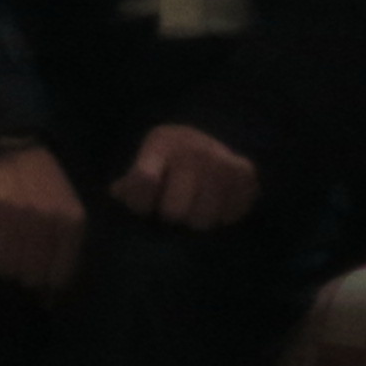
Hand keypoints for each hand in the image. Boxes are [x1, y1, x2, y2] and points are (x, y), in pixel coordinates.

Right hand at [0, 142, 85, 296]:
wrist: (13, 146)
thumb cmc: (44, 186)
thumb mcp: (68, 214)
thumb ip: (64, 253)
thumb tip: (50, 302)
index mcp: (71, 222)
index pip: (57, 278)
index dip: (45, 282)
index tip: (37, 275)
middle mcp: (44, 218)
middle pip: (27, 275)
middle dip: (21, 272)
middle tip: (17, 256)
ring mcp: (12, 212)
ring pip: (2, 265)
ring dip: (0, 259)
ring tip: (2, 239)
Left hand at [109, 121, 259, 231]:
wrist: (209, 143)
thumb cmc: (167, 165)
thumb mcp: (144, 166)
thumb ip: (128, 188)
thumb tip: (119, 196)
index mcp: (161, 143)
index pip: (144, 182)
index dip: (141, 204)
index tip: (144, 207)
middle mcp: (193, 148)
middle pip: (174, 212)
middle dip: (170, 217)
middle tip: (173, 208)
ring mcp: (221, 160)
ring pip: (202, 221)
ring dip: (197, 222)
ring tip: (195, 208)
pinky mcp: (245, 173)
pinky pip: (228, 218)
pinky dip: (222, 219)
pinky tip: (216, 205)